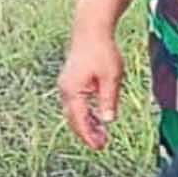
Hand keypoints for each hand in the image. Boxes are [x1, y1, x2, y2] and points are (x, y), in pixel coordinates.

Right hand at [57, 27, 123, 150]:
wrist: (91, 30)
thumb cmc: (102, 51)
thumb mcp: (112, 77)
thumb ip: (108, 100)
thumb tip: (108, 121)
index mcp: (73, 91)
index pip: (80, 120)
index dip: (89, 136)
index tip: (100, 147)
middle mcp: (65, 90)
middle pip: (73, 119)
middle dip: (86, 133)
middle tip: (102, 144)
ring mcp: (66, 85)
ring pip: (73, 112)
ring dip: (86, 124)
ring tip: (101, 135)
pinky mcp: (70, 81)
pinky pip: (75, 103)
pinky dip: (84, 113)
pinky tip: (97, 118)